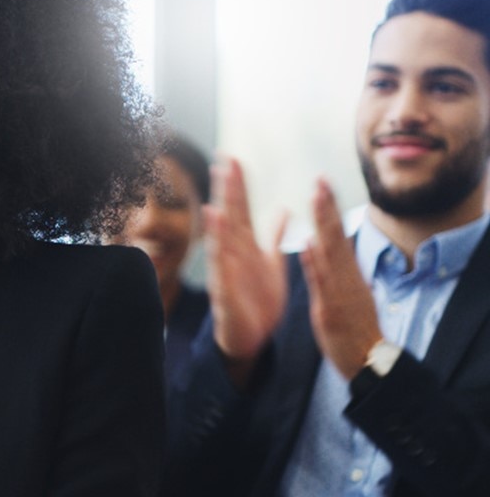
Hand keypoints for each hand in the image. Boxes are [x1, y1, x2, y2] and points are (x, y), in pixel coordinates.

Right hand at [204, 158, 289, 381]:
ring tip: (217, 186)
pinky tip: (214, 223)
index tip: (234, 160)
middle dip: (228, 189)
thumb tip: (283, 210)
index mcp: (247, 246)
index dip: (238, 186)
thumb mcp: (272, 263)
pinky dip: (217, 244)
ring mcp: (227, 269)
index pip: (241, 209)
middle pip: (231, 214)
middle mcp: (234, 253)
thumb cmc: (258, 301)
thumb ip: (274, 237)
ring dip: (219, 211)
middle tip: (224, 159)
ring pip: (222, 235)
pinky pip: (220, 263)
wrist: (251, 337)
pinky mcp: (224, 288)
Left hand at [300, 179, 382, 377]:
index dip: (329, 209)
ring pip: (330, 253)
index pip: (337, 235)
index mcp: (348, 275)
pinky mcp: (329, 310)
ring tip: (316, 199)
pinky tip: (309, 244)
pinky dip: (315, 264)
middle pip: (335, 237)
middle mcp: (345, 278)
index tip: (322, 183)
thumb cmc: (356, 329)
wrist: (368, 361)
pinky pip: (321, 284)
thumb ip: (335, 270)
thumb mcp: (347, 294)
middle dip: (327, 207)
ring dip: (322, 225)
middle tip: (320, 179)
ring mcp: (338, 292)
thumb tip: (322, 245)